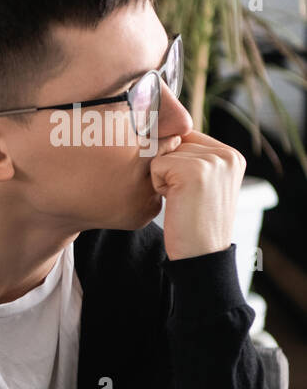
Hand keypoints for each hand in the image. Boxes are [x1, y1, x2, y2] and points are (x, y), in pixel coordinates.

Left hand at [149, 130, 245, 260]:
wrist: (201, 255)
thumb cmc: (193, 223)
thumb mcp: (201, 184)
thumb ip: (191, 157)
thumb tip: (159, 133)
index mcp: (232, 155)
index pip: (186, 137)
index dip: (174, 161)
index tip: (187, 189)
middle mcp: (227, 154)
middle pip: (173, 142)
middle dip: (168, 170)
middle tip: (185, 198)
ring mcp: (214, 161)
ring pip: (163, 153)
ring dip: (163, 179)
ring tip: (182, 200)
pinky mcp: (195, 170)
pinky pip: (156, 165)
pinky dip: (158, 186)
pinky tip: (176, 202)